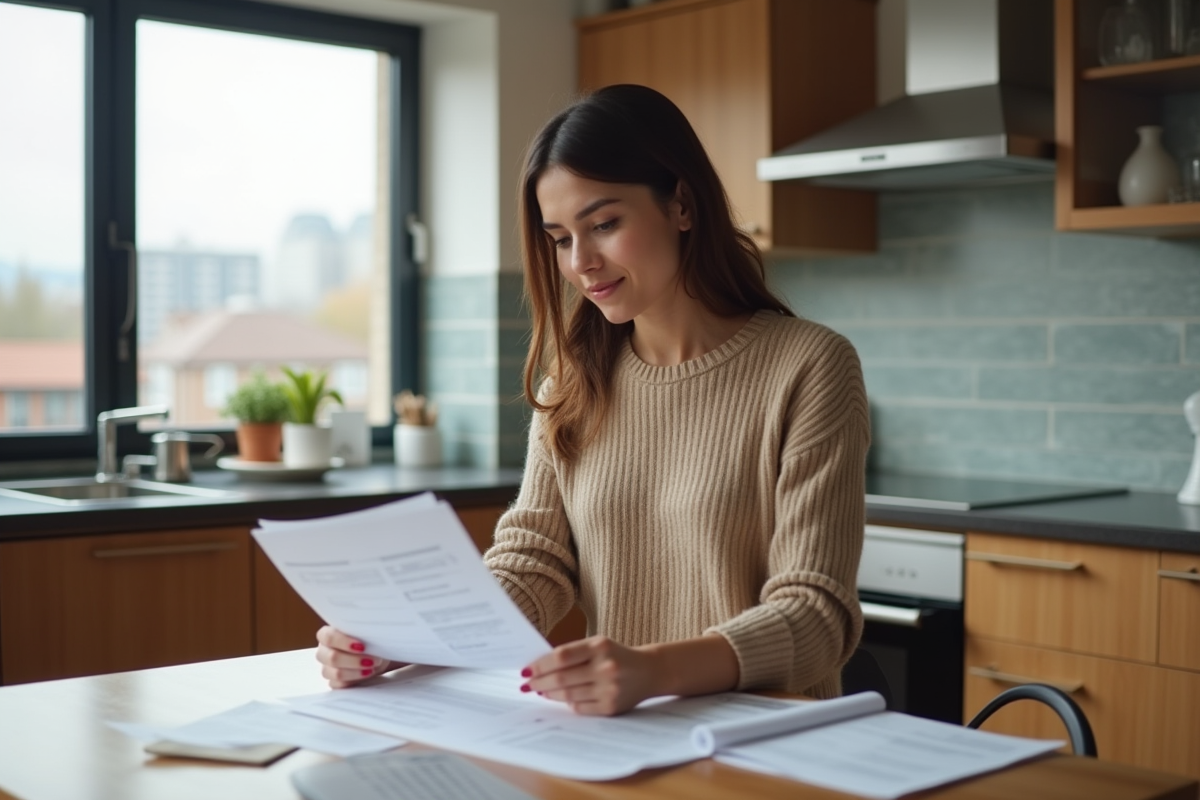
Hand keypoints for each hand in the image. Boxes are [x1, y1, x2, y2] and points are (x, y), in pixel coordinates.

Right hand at [315, 625, 400, 688]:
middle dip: (353, 660)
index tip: (362, 646)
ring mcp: (327, 667)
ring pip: (334, 673)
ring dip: (355, 671)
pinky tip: (366, 674)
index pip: (327, 637)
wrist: (379, 655)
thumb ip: (364, 631)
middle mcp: (325, 651)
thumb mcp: (369, 633)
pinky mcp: (334, 682)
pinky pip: (338, 685)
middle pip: (330, 657)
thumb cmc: (371, 640)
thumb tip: (369, 632)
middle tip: (372, 660)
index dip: (343, 642)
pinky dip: (354, 680)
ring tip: (372, 667)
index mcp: (329, 634)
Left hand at [522, 636, 660, 715]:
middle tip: (527, 685)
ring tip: (541, 691)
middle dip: (539, 682)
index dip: (540, 665)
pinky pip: (580, 708)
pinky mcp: (611, 707)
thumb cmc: (616, 655)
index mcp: (600, 646)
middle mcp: (605, 667)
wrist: (649, 671)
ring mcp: (609, 689)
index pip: (561, 657)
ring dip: (550, 694)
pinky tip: (561, 699)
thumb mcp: (598, 645)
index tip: (525, 670)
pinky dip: (567, 703)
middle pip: (561, 678)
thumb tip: (539, 668)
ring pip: (568, 695)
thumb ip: (572, 653)